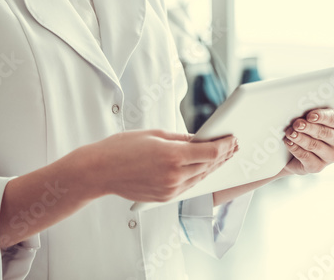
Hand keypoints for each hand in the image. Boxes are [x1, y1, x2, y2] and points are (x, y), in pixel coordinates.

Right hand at [89, 129, 237, 202]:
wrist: (99, 170)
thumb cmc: (122, 147)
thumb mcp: (155, 134)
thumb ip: (181, 139)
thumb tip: (200, 139)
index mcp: (172, 156)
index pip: (210, 152)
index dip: (225, 145)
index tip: (233, 138)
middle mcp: (174, 175)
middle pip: (208, 166)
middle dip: (223, 155)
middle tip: (234, 145)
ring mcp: (169, 190)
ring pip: (200, 177)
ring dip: (214, 166)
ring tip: (223, 156)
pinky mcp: (164, 198)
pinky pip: (188, 186)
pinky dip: (198, 175)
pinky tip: (204, 168)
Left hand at [279, 108, 333, 176]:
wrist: (295, 151)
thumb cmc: (307, 127)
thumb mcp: (312, 117)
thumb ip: (311, 113)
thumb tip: (300, 111)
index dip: (323, 117)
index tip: (310, 116)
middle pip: (326, 133)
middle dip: (309, 128)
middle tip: (297, 124)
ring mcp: (331, 157)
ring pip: (315, 145)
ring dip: (300, 138)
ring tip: (289, 132)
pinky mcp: (318, 167)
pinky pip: (306, 157)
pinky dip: (295, 148)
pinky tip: (289, 142)